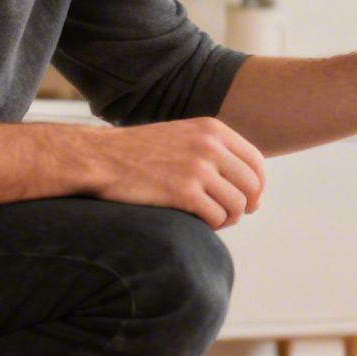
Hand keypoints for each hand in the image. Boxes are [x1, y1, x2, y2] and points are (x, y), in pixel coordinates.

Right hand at [89, 118, 266, 229]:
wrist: (98, 158)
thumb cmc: (140, 152)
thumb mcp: (183, 136)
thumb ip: (215, 152)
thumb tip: (253, 187)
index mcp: (213, 130)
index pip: (255, 162)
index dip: (258, 185)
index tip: (251, 199)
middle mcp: (210, 146)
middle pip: (251, 186)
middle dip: (246, 204)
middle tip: (232, 214)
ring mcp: (197, 169)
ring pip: (237, 205)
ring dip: (229, 218)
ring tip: (214, 219)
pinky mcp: (184, 192)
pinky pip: (217, 218)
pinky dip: (213, 226)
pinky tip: (200, 222)